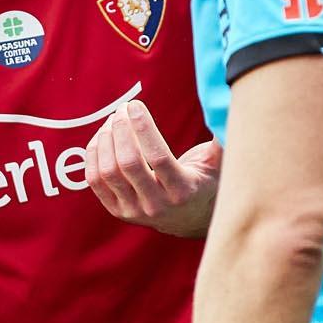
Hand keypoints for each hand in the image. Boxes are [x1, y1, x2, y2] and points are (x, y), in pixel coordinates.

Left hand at [86, 100, 220, 238]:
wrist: (190, 220)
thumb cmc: (205, 182)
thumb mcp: (218, 163)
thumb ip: (222, 136)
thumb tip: (229, 103)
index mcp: (182, 190)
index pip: (158, 157)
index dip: (144, 128)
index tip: (136, 105)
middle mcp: (157, 205)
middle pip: (129, 164)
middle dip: (121, 130)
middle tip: (122, 110)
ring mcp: (134, 211)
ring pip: (109, 171)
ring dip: (105, 140)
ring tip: (112, 120)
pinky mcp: (118, 211)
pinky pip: (95, 181)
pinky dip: (93, 155)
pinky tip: (101, 136)